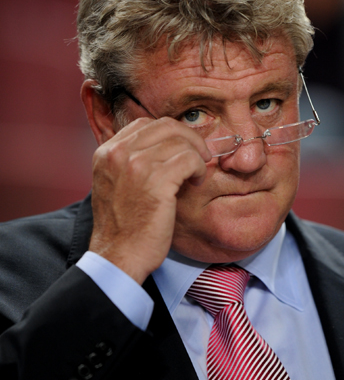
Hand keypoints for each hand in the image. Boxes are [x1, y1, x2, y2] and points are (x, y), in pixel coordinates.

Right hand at [88, 116, 210, 283]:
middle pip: (166, 126)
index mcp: (106, 152)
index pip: (145, 124)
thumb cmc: (123, 226)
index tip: (181, 149)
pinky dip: (199, 168)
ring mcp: (136, 165)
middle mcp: (118, 153)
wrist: (118, 256)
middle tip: (200, 156)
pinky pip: (190, 159)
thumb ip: (129, 161)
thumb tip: (160, 145)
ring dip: (196, 156)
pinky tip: (197, 183)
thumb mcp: (115, 184)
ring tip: (196, 175)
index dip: (171, 133)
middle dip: (189, 138)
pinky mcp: (157, 181)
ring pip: (181, 141)